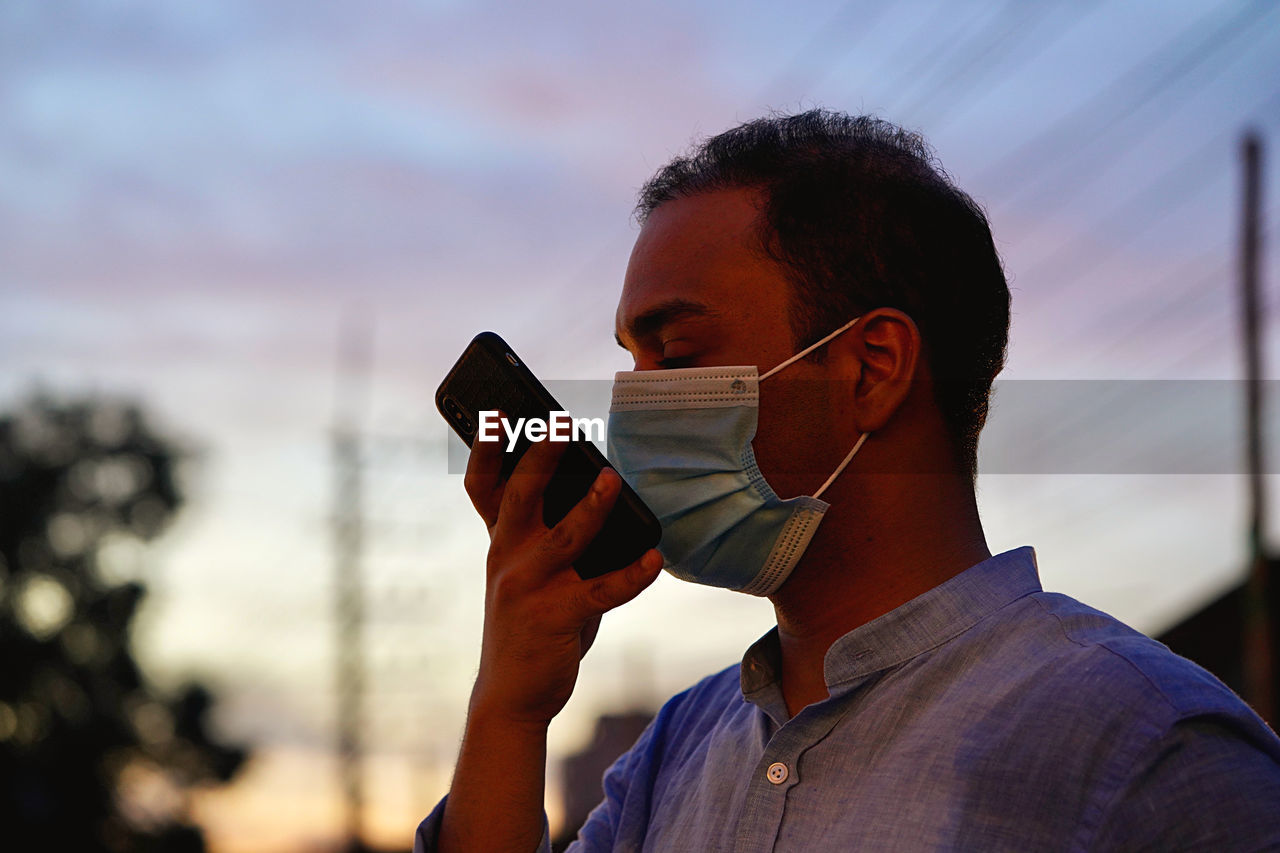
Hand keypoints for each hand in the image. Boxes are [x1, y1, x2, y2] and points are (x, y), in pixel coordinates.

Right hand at [463, 424, 662, 725]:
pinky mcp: (557, 617)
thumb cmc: (528, 627)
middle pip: (520, 496)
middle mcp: (508, 559)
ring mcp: (530, 588)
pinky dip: (633, 574)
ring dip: (592, 506)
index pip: (483, 488)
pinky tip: (654, 560)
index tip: (497, 413)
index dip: (486, 448)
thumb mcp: (526, 578)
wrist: (510, 696)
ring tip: (614, 479)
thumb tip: (600, 496)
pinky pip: (604, 590)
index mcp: (500, 545)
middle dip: (540, 456)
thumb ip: (550, 541)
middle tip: (564, 426)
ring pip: (565, 536)